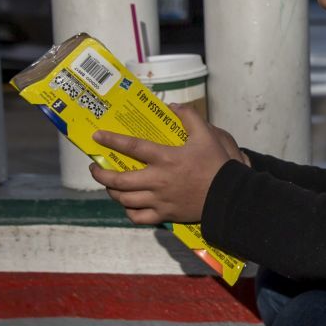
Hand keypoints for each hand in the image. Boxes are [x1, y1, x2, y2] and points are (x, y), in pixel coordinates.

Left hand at [90, 103, 241, 225]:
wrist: (229, 196)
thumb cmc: (217, 165)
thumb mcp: (207, 136)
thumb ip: (190, 117)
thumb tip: (173, 108)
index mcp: (165, 158)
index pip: (132, 147)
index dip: (112, 140)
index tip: (97, 136)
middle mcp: (157, 180)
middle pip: (119, 180)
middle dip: (100, 174)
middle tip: (95, 168)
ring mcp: (159, 200)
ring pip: (125, 199)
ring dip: (112, 192)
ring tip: (110, 186)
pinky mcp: (165, 215)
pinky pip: (139, 217)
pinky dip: (129, 212)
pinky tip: (128, 205)